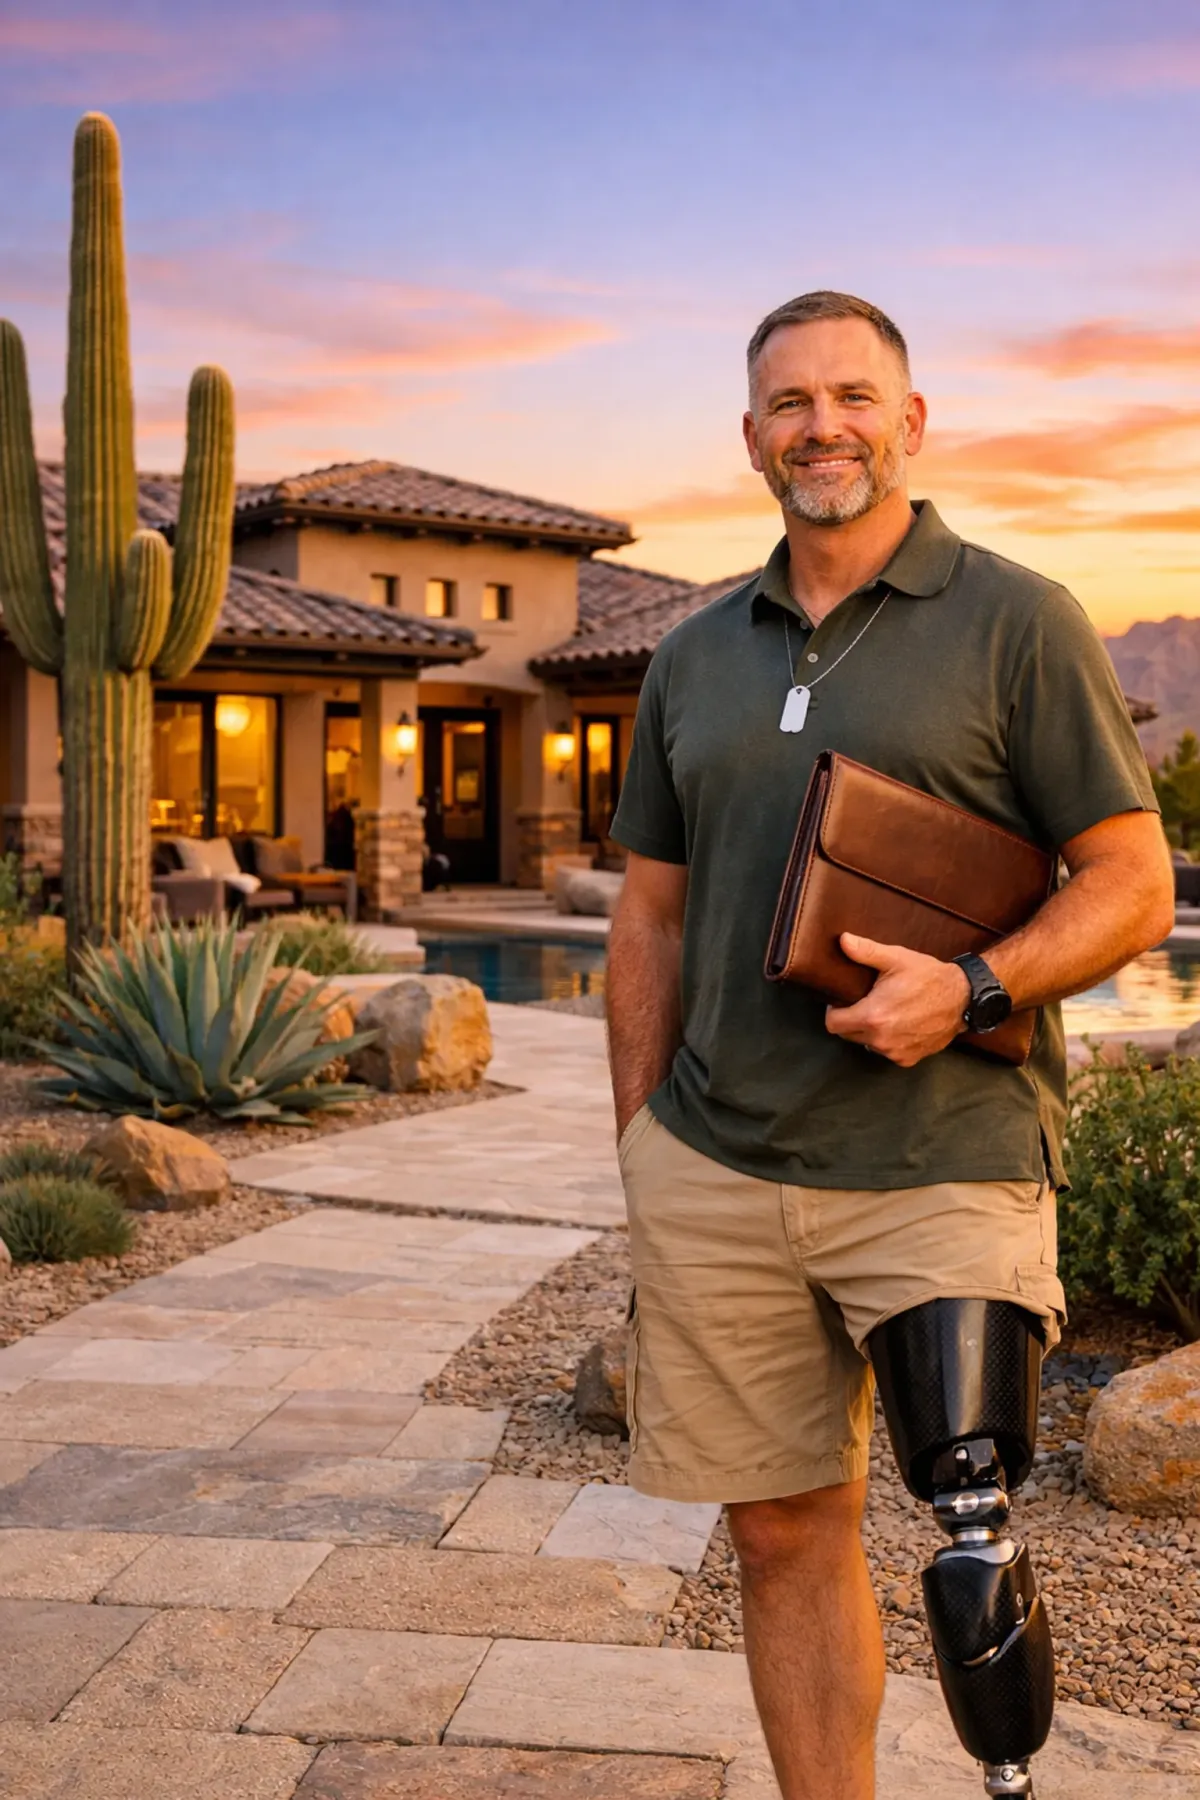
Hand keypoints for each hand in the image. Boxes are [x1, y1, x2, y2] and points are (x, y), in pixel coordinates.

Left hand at [824, 934, 970, 1066]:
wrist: (963, 998)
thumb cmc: (928, 977)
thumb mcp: (896, 958)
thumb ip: (865, 951)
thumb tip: (842, 940)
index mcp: (872, 1016)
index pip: (833, 1024)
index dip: (834, 1011)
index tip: (844, 1000)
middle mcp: (881, 1040)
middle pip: (848, 1035)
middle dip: (850, 1020)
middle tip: (865, 1002)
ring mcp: (895, 1052)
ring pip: (866, 1044)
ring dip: (869, 1032)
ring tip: (884, 1012)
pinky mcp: (908, 1059)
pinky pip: (887, 1052)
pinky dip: (888, 1041)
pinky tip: (899, 1024)